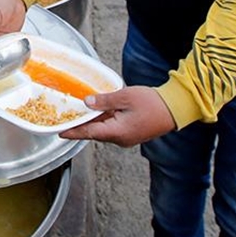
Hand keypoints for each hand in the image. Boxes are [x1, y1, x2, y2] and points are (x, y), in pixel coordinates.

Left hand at [58, 86, 176, 147]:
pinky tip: (99, 111)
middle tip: (66, 118)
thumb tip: (87, 102)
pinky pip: (112, 128)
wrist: (175, 108)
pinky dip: (103, 121)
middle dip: (80, 125)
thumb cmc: (153, 103)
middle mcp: (120, 139)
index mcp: (117, 132)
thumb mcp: (125, 97)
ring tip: (80, 112)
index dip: (73, 132)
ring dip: (92, 122)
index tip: (60, 132)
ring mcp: (126, 138)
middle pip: (94, 132)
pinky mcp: (131, 133)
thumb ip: (104, 101)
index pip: (88, 133)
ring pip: (103, 130)